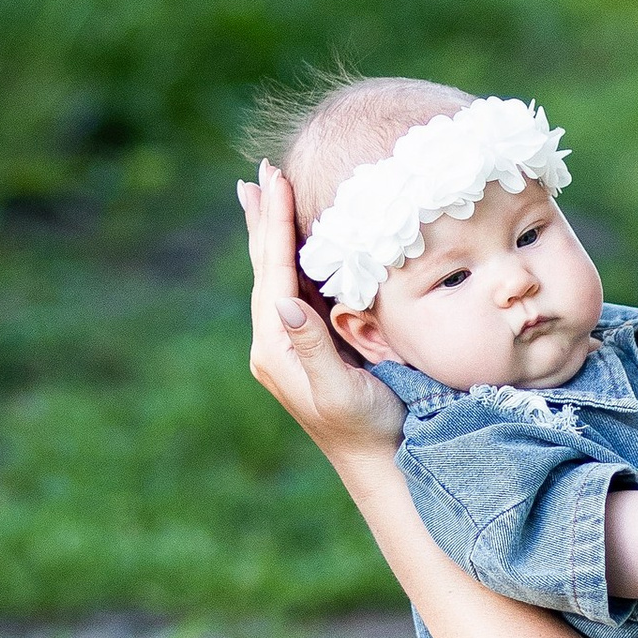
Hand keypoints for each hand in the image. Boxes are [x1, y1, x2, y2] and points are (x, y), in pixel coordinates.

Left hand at [237, 165, 404, 475]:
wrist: (377, 465)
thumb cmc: (368, 428)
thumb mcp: (339, 392)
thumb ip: (311, 347)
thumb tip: (282, 300)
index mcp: (276, 348)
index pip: (272, 271)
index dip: (273, 223)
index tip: (275, 179)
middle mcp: (274, 343)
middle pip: (265, 266)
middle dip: (264, 219)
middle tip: (259, 172)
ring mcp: (289, 345)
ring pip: (277, 275)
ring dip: (272, 233)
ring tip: (265, 195)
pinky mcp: (307, 347)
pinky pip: (294, 289)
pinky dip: (291, 256)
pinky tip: (296, 243)